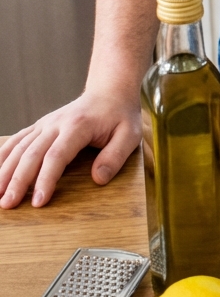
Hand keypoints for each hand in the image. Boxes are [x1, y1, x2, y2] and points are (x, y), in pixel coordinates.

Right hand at [0, 89, 141, 209]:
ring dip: (5, 171)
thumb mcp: (130, 135)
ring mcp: (46, 124)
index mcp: (78, 126)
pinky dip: (3, 154)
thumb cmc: (120, 115)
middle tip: (8, 205)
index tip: (38, 201)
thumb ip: (115, 157)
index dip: (45, 179)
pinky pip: (17, 140)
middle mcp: (56, 124)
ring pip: (20, 148)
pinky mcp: (40, 126)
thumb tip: (97, 179)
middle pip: (32, 154)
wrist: (110, 91)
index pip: (57, 156)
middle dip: (18, 181)